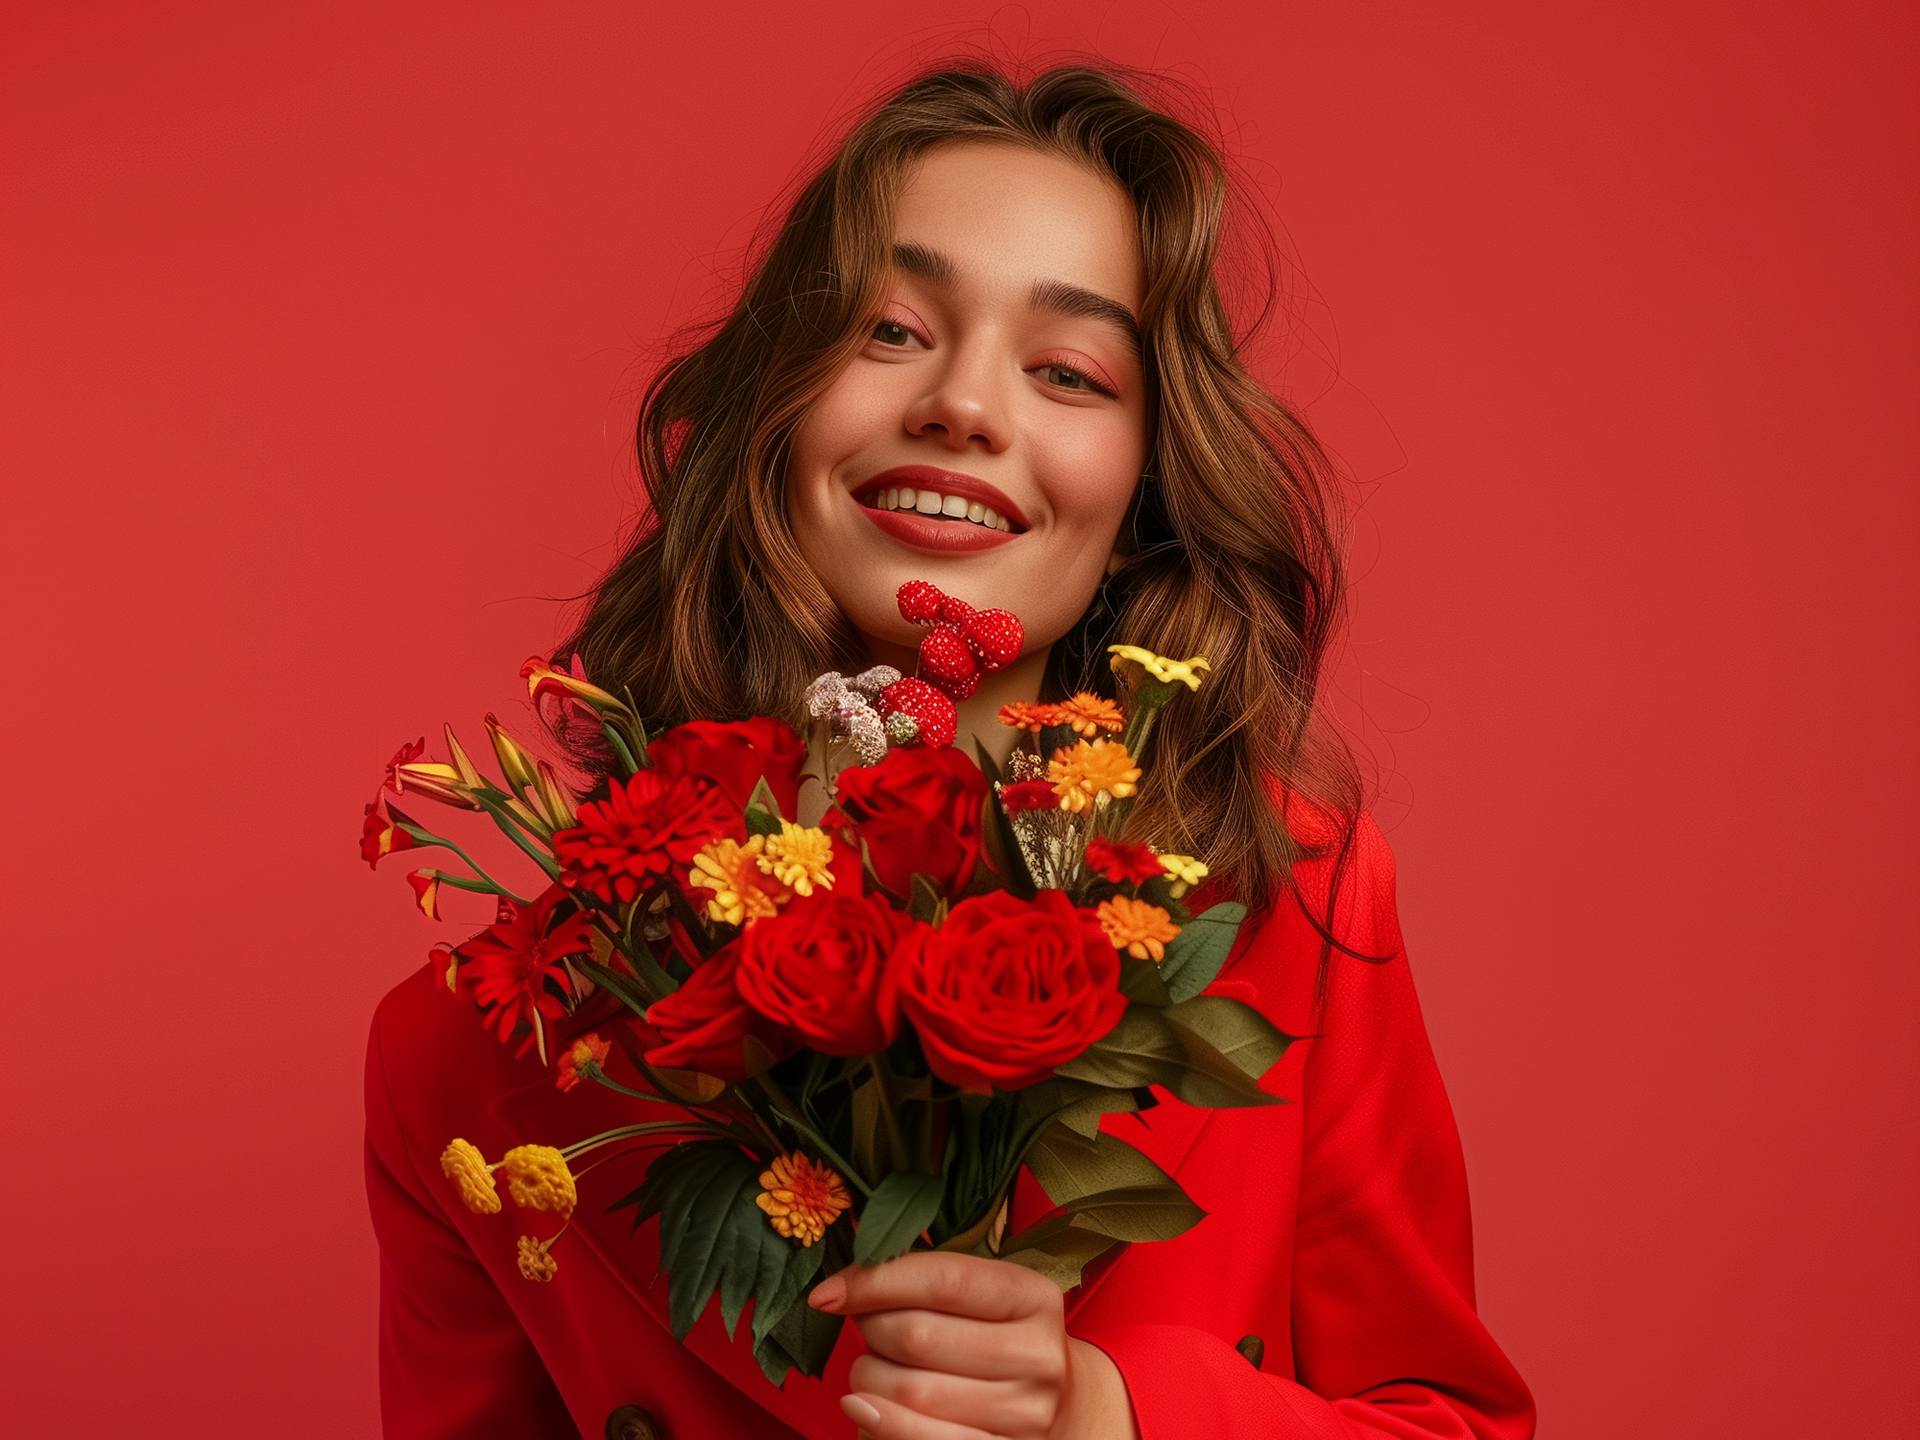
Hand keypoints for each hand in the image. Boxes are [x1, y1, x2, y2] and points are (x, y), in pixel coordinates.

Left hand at [807, 1252, 1137, 1439]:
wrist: (1054, 1407)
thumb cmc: (995, 1340)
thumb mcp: (979, 1297)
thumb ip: (922, 1280)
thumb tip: (836, 1289)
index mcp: (1032, 1297)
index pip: (944, 1279)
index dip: (876, 1282)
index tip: (829, 1292)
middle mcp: (1038, 1356)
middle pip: (918, 1337)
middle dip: (870, 1330)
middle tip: (864, 1328)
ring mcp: (1025, 1415)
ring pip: (910, 1393)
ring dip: (868, 1380)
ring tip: (873, 1370)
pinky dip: (879, 1422)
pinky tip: (863, 1407)